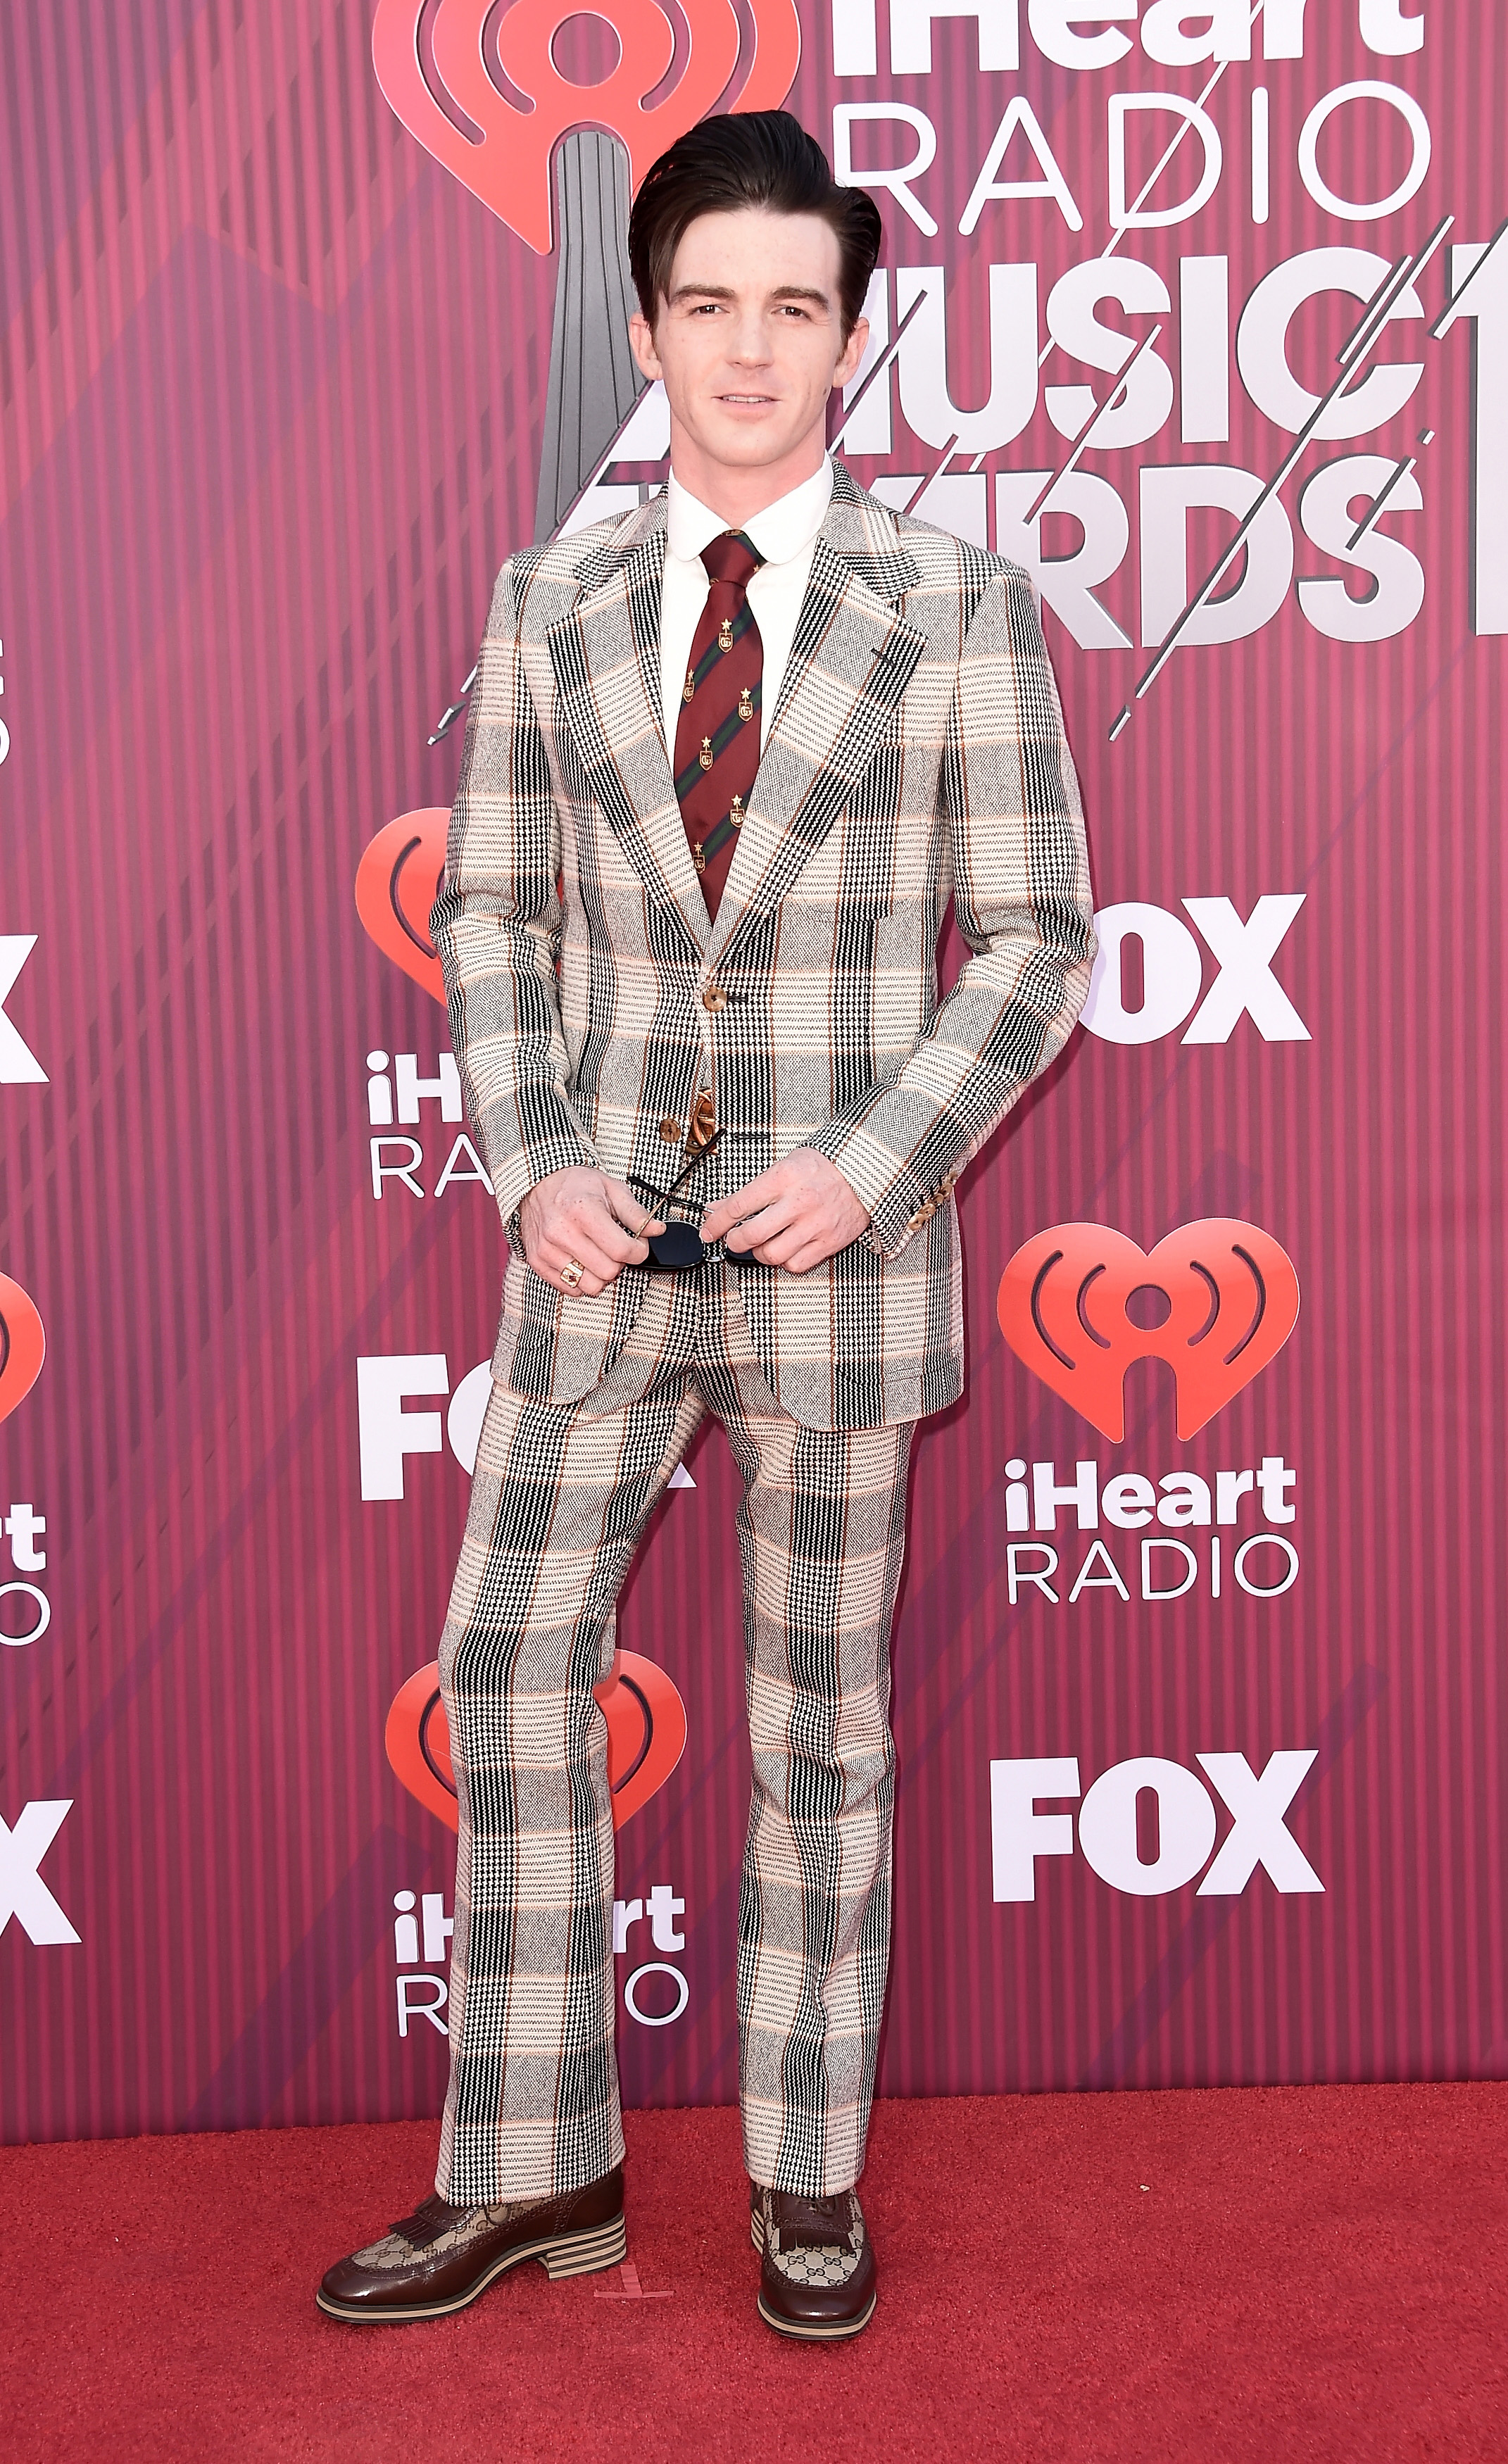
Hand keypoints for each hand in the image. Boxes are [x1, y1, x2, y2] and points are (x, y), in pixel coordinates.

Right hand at [518, 1168, 663, 1297]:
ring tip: (599, 1255)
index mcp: (583, 1211)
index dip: (639, 1251)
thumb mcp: (611, 1188)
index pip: (621, 1250)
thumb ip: (636, 1212)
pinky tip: (583, 1261)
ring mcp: (547, 1249)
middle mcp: (562, 1232)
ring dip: (601, 1274)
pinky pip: (569, 1288)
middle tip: (616, 1247)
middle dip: (620, 1263)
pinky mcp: (538, 1261)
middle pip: (608, 1272)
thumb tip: (656, 1229)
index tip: (638, 1245)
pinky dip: (581, 1279)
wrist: (539, 1183)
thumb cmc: (576, 1185)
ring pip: (590, 1285)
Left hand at [700, 1150, 869, 1274]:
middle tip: (732, 1240)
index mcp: (783, 1178)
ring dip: (759, 1254)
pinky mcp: (829, 1241)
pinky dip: (784, 1261)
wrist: (863, 1173)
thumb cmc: (821, 1168)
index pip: (738, 1206)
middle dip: (733, 1242)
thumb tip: (717, 1208)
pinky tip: (785, 1248)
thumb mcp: (782, 1167)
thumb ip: (750, 1191)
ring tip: (762, 1243)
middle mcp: (799, 1202)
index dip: (715, 1223)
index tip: (708, 1231)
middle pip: (751, 1235)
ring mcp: (815, 1224)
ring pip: (771, 1255)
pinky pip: (796, 1264)